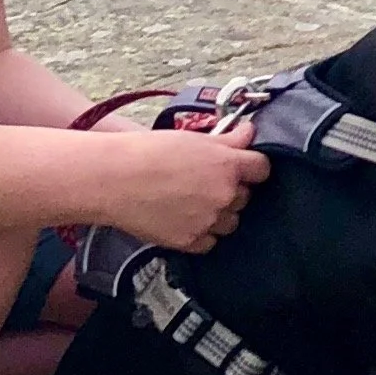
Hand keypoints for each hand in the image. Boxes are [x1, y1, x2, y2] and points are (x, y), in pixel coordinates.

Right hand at [91, 122, 268, 254]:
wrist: (114, 179)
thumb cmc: (148, 152)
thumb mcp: (191, 138)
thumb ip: (226, 139)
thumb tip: (249, 133)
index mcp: (227, 165)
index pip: (261, 169)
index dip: (252, 166)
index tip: (243, 166)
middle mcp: (224, 195)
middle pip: (245, 197)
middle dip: (231, 190)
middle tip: (206, 182)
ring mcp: (208, 221)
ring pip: (230, 222)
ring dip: (219, 213)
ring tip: (193, 202)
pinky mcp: (191, 242)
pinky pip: (210, 241)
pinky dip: (201, 232)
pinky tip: (183, 218)